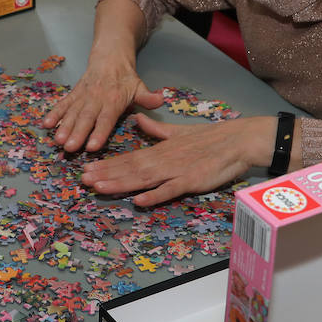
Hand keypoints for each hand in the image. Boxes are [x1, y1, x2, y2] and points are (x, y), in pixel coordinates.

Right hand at [44, 55, 165, 153]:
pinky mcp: (74, 94)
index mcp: (114, 100)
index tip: (93, 146)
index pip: (106, 119)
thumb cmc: (125, 78)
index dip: (99, 132)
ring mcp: (83, 96)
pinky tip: (46, 124)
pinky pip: (63, 104)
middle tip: (70, 147)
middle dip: (77, 133)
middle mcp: (96, 99)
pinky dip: (54, 113)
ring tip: (58, 140)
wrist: (109, 57)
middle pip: (86, 118)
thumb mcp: (139, 86)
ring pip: (72, 113)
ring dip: (64, 126)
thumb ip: (147, 97)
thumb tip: (161, 99)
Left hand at [80, 114, 277, 206]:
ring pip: (143, 178)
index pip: (129, 158)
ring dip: (120, 184)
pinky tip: (138, 201)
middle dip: (106, 174)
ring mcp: (176, 170)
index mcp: (160, 149)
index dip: (107, 164)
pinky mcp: (191, 181)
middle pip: (130, 168)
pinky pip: (170, 190)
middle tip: (83, 180)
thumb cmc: (210, 138)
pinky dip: (154, 195)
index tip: (88, 169)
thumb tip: (138, 119)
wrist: (238, 141)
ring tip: (99, 188)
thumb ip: (156, 129)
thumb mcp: (178, 131)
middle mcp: (164, 159)